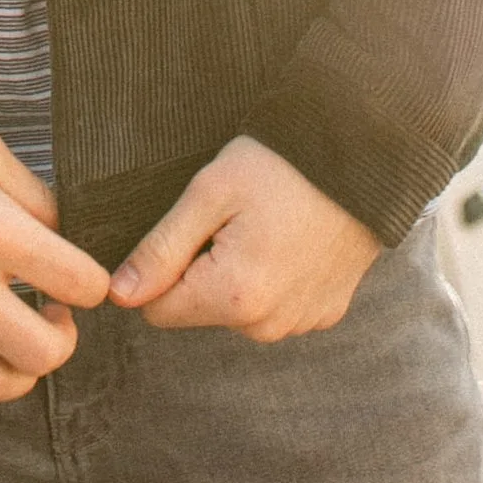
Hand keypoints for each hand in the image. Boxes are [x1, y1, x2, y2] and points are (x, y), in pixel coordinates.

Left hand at [109, 134, 382, 339]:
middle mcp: (268, 326)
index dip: (160, 269)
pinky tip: (289, 237)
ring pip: (237, 310)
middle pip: (200, 310)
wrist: (362, 155)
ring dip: (237, 274)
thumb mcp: (209, 193)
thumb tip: (120, 295)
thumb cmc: (280, 165)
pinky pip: (275, 306)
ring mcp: (300, 324)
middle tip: (230, 217)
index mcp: (234, 297)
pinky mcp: (324, 314)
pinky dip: (273, 277)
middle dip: (200, 268)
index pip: (158, 312)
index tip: (186, 227)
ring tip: (263, 223)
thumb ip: (161, 249)